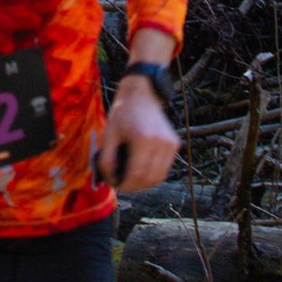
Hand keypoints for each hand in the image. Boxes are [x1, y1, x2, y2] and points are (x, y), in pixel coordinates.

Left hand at [94, 65, 178, 190]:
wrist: (142, 95)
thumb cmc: (123, 113)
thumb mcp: (109, 135)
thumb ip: (107, 159)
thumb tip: (111, 180)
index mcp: (143, 139)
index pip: (136, 173)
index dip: (125, 184)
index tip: (115, 185)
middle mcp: (161, 142)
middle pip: (148, 178)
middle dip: (133, 186)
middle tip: (121, 184)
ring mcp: (170, 144)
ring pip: (158, 177)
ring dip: (144, 183)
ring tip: (130, 179)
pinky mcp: (175, 144)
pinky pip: (164, 169)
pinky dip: (152, 174)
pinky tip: (141, 170)